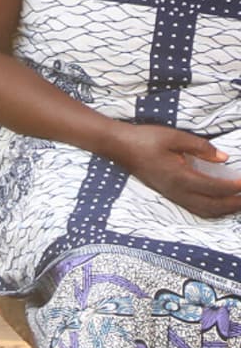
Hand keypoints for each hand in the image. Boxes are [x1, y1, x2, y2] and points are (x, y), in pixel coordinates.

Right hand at [108, 123, 240, 219]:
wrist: (119, 147)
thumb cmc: (146, 139)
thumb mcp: (174, 137)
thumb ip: (201, 147)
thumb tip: (224, 158)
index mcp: (181, 176)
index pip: (216, 187)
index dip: (236, 187)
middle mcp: (178, 191)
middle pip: (213, 205)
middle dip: (235, 203)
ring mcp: (173, 195)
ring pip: (205, 210)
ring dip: (225, 209)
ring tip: (238, 203)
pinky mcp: (169, 194)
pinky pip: (196, 209)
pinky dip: (212, 210)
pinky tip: (219, 205)